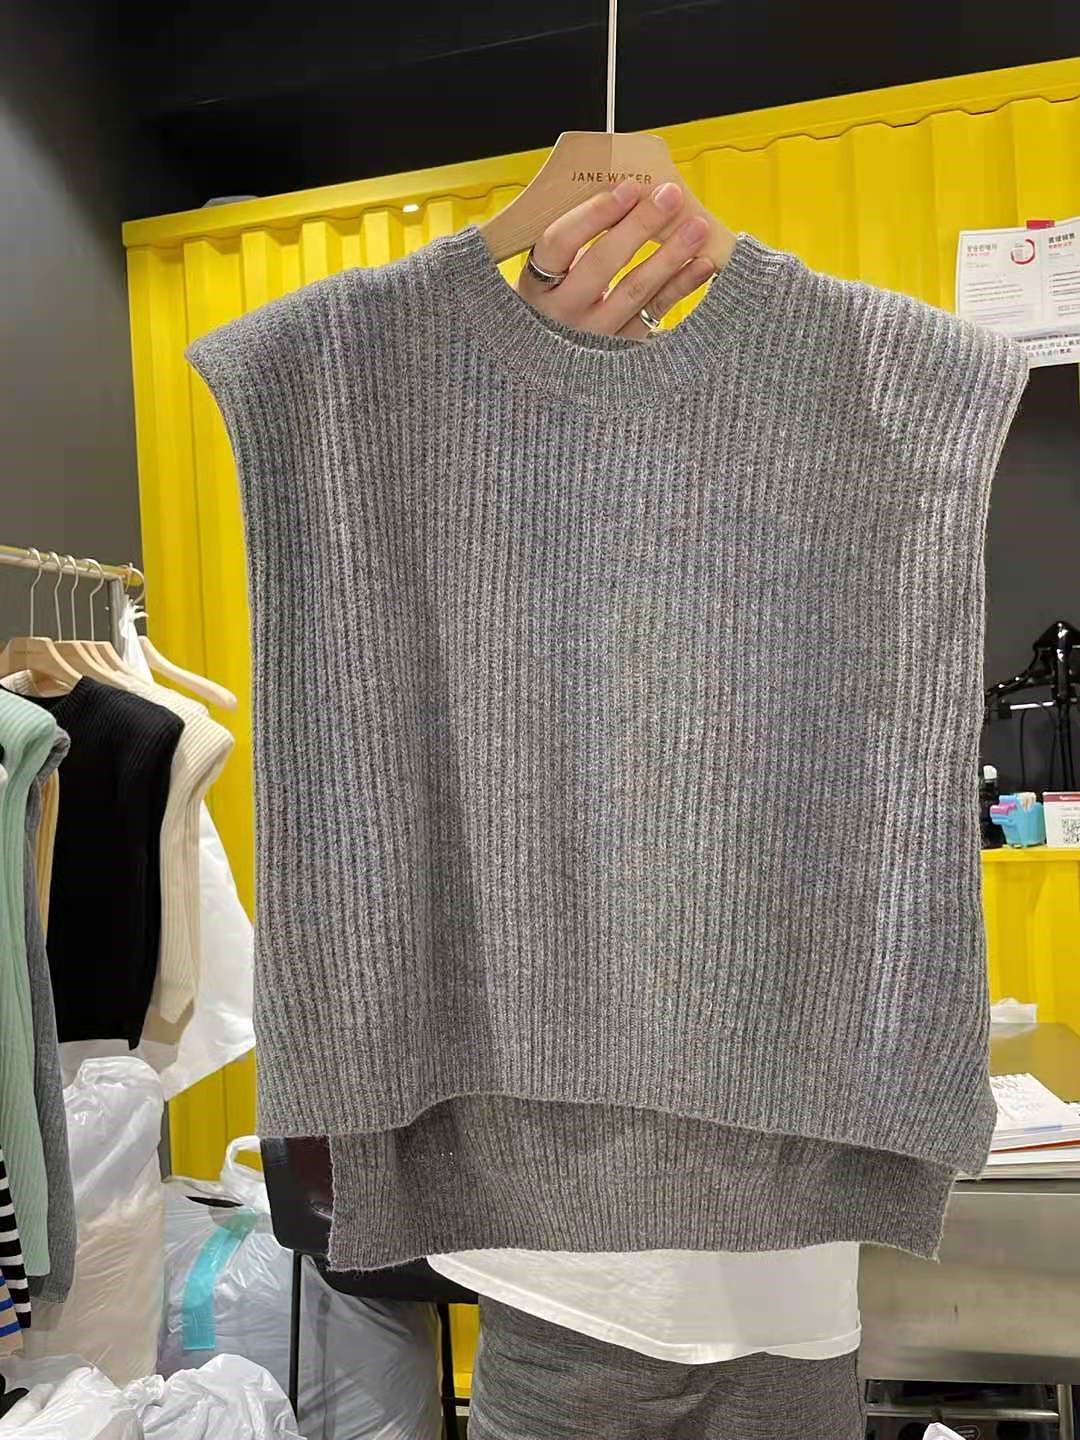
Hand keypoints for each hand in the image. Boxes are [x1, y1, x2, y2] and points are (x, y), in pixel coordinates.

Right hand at [516, 179, 714, 339]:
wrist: (548, 363)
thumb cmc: (553, 300)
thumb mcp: (550, 272)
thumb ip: (577, 238)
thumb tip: (627, 193)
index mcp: (536, 285)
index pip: (560, 242)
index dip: (594, 214)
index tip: (628, 188)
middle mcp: (561, 313)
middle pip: (601, 264)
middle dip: (639, 225)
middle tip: (670, 195)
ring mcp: (591, 336)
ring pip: (633, 290)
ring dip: (669, 256)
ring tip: (696, 226)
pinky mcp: (620, 351)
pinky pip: (654, 315)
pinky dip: (680, 288)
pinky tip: (701, 265)